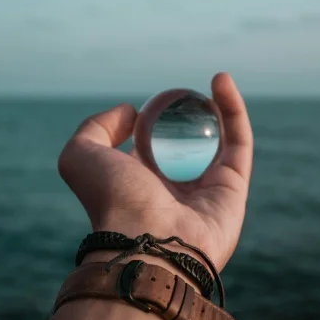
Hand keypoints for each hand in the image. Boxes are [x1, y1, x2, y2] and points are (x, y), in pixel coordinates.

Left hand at [58, 73, 252, 271]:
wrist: (148, 241)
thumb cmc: (112, 199)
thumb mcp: (81, 156)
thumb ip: (96, 128)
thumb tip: (130, 113)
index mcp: (138, 186)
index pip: (149, 149)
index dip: (151, 122)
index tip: (152, 102)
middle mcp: (173, 191)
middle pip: (188, 146)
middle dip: (190, 118)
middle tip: (188, 91)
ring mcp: (207, 191)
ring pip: (218, 142)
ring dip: (219, 108)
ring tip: (215, 78)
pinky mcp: (234, 189)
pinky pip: (238, 143)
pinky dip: (234, 110)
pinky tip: (221, 81)